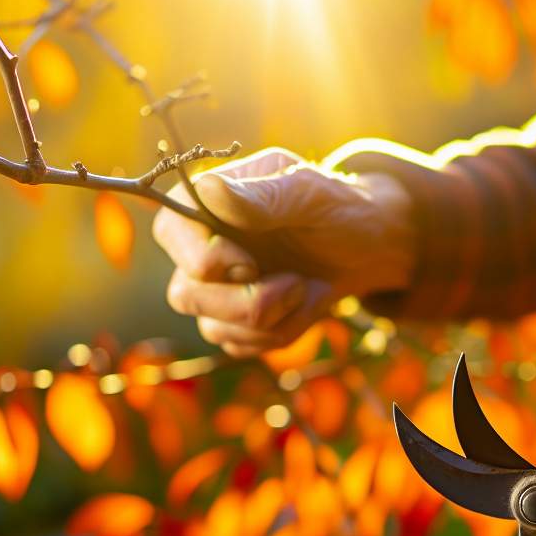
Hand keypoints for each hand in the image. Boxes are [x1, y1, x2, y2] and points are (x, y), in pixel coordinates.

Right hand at [149, 147, 413, 357]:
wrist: (365, 247)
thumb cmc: (336, 208)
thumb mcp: (310, 192)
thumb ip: (263, 195)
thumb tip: (209, 190)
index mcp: (204, 200)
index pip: (170, 233)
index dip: (209, 260)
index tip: (252, 263)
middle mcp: (197, 244)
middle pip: (186, 294)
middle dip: (249, 302)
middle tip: (297, 283)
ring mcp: (211, 287)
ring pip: (213, 329)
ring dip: (274, 319)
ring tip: (307, 287)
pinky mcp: (231, 321)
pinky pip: (239, 346)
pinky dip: (281, 332)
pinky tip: (303, 304)